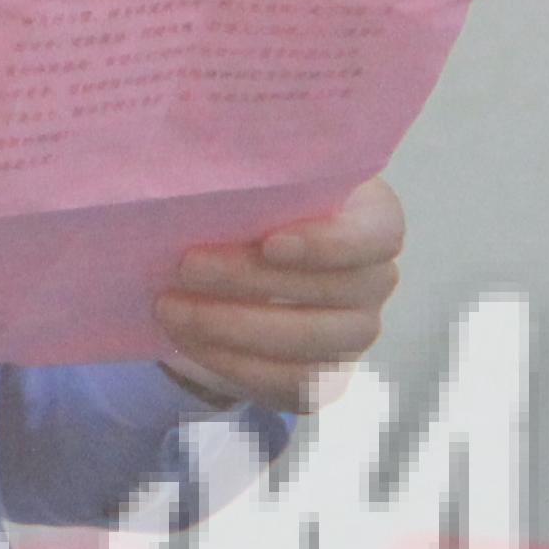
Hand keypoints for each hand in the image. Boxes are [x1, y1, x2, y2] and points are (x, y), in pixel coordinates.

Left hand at [152, 177, 406, 412]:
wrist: (235, 271)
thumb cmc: (250, 209)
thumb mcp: (252, 181)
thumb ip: (243, 167)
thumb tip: (193, 164)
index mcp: (372, 221)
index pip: (377, 236)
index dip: (330, 244)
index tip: (270, 241)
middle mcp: (375, 281)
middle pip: (332, 291)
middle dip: (251, 281)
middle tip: (186, 265)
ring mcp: (354, 334)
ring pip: (308, 344)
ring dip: (233, 328)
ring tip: (171, 307)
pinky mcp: (325, 378)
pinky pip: (289, 384)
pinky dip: (233, 365)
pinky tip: (187, 342)